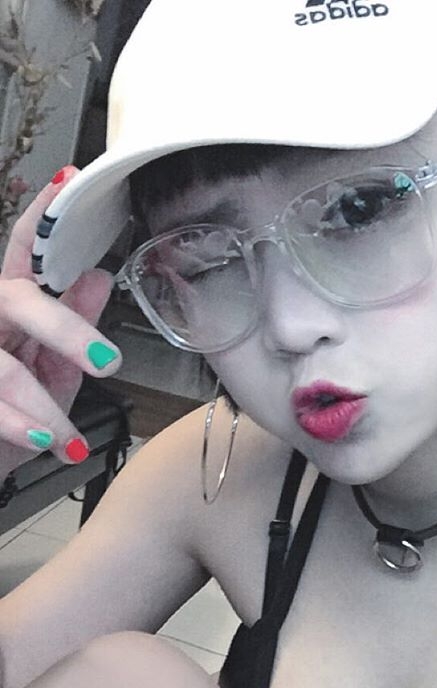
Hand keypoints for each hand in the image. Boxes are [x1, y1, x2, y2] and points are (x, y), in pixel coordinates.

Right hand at [0, 167, 119, 471]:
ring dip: (42, 406)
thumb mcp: (53, 374)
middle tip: (109, 363)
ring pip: (3, 366)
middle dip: (66, 331)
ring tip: (69, 437)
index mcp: (10, 308)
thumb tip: (98, 277)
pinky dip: (20, 426)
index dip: (42, 219)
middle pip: (17, 300)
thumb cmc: (20, 418)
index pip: (23, 254)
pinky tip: (47, 441)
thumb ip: (71, 329)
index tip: (68, 181)